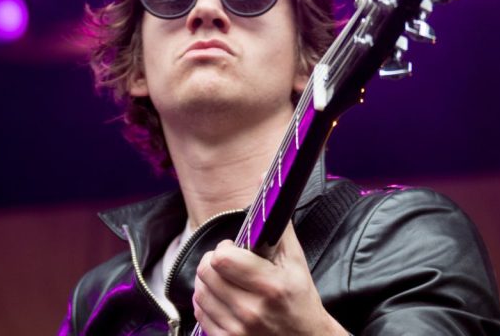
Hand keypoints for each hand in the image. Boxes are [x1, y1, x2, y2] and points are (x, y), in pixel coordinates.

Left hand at [192, 223, 348, 335]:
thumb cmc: (300, 298)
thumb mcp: (295, 261)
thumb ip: (278, 221)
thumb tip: (266, 178)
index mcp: (271, 286)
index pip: (221, 258)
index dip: (226, 249)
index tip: (236, 250)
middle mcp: (252, 310)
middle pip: (206, 272)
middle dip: (214, 263)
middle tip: (230, 265)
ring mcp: (237, 330)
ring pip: (199, 292)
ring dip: (209, 282)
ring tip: (228, 281)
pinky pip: (199, 313)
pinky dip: (207, 302)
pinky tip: (225, 299)